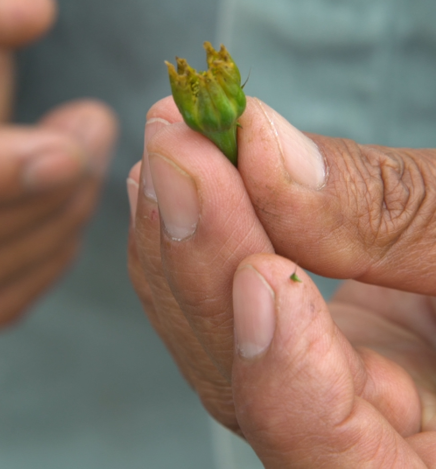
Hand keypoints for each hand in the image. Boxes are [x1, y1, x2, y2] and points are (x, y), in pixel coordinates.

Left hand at [128, 96, 435, 465]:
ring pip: (220, 346)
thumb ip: (396, 213)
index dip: (292, 384)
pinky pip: (232, 302)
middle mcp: (371, 436)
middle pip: (252, 394)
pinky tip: (180, 175)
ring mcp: (333, 385)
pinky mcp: (316, 336)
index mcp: (430, 456)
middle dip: (206, 269)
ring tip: (171, 145)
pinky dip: (204, 238)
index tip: (260, 276)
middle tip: (176, 153)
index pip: (341, 462)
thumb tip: (264, 148)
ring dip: (182, 241)